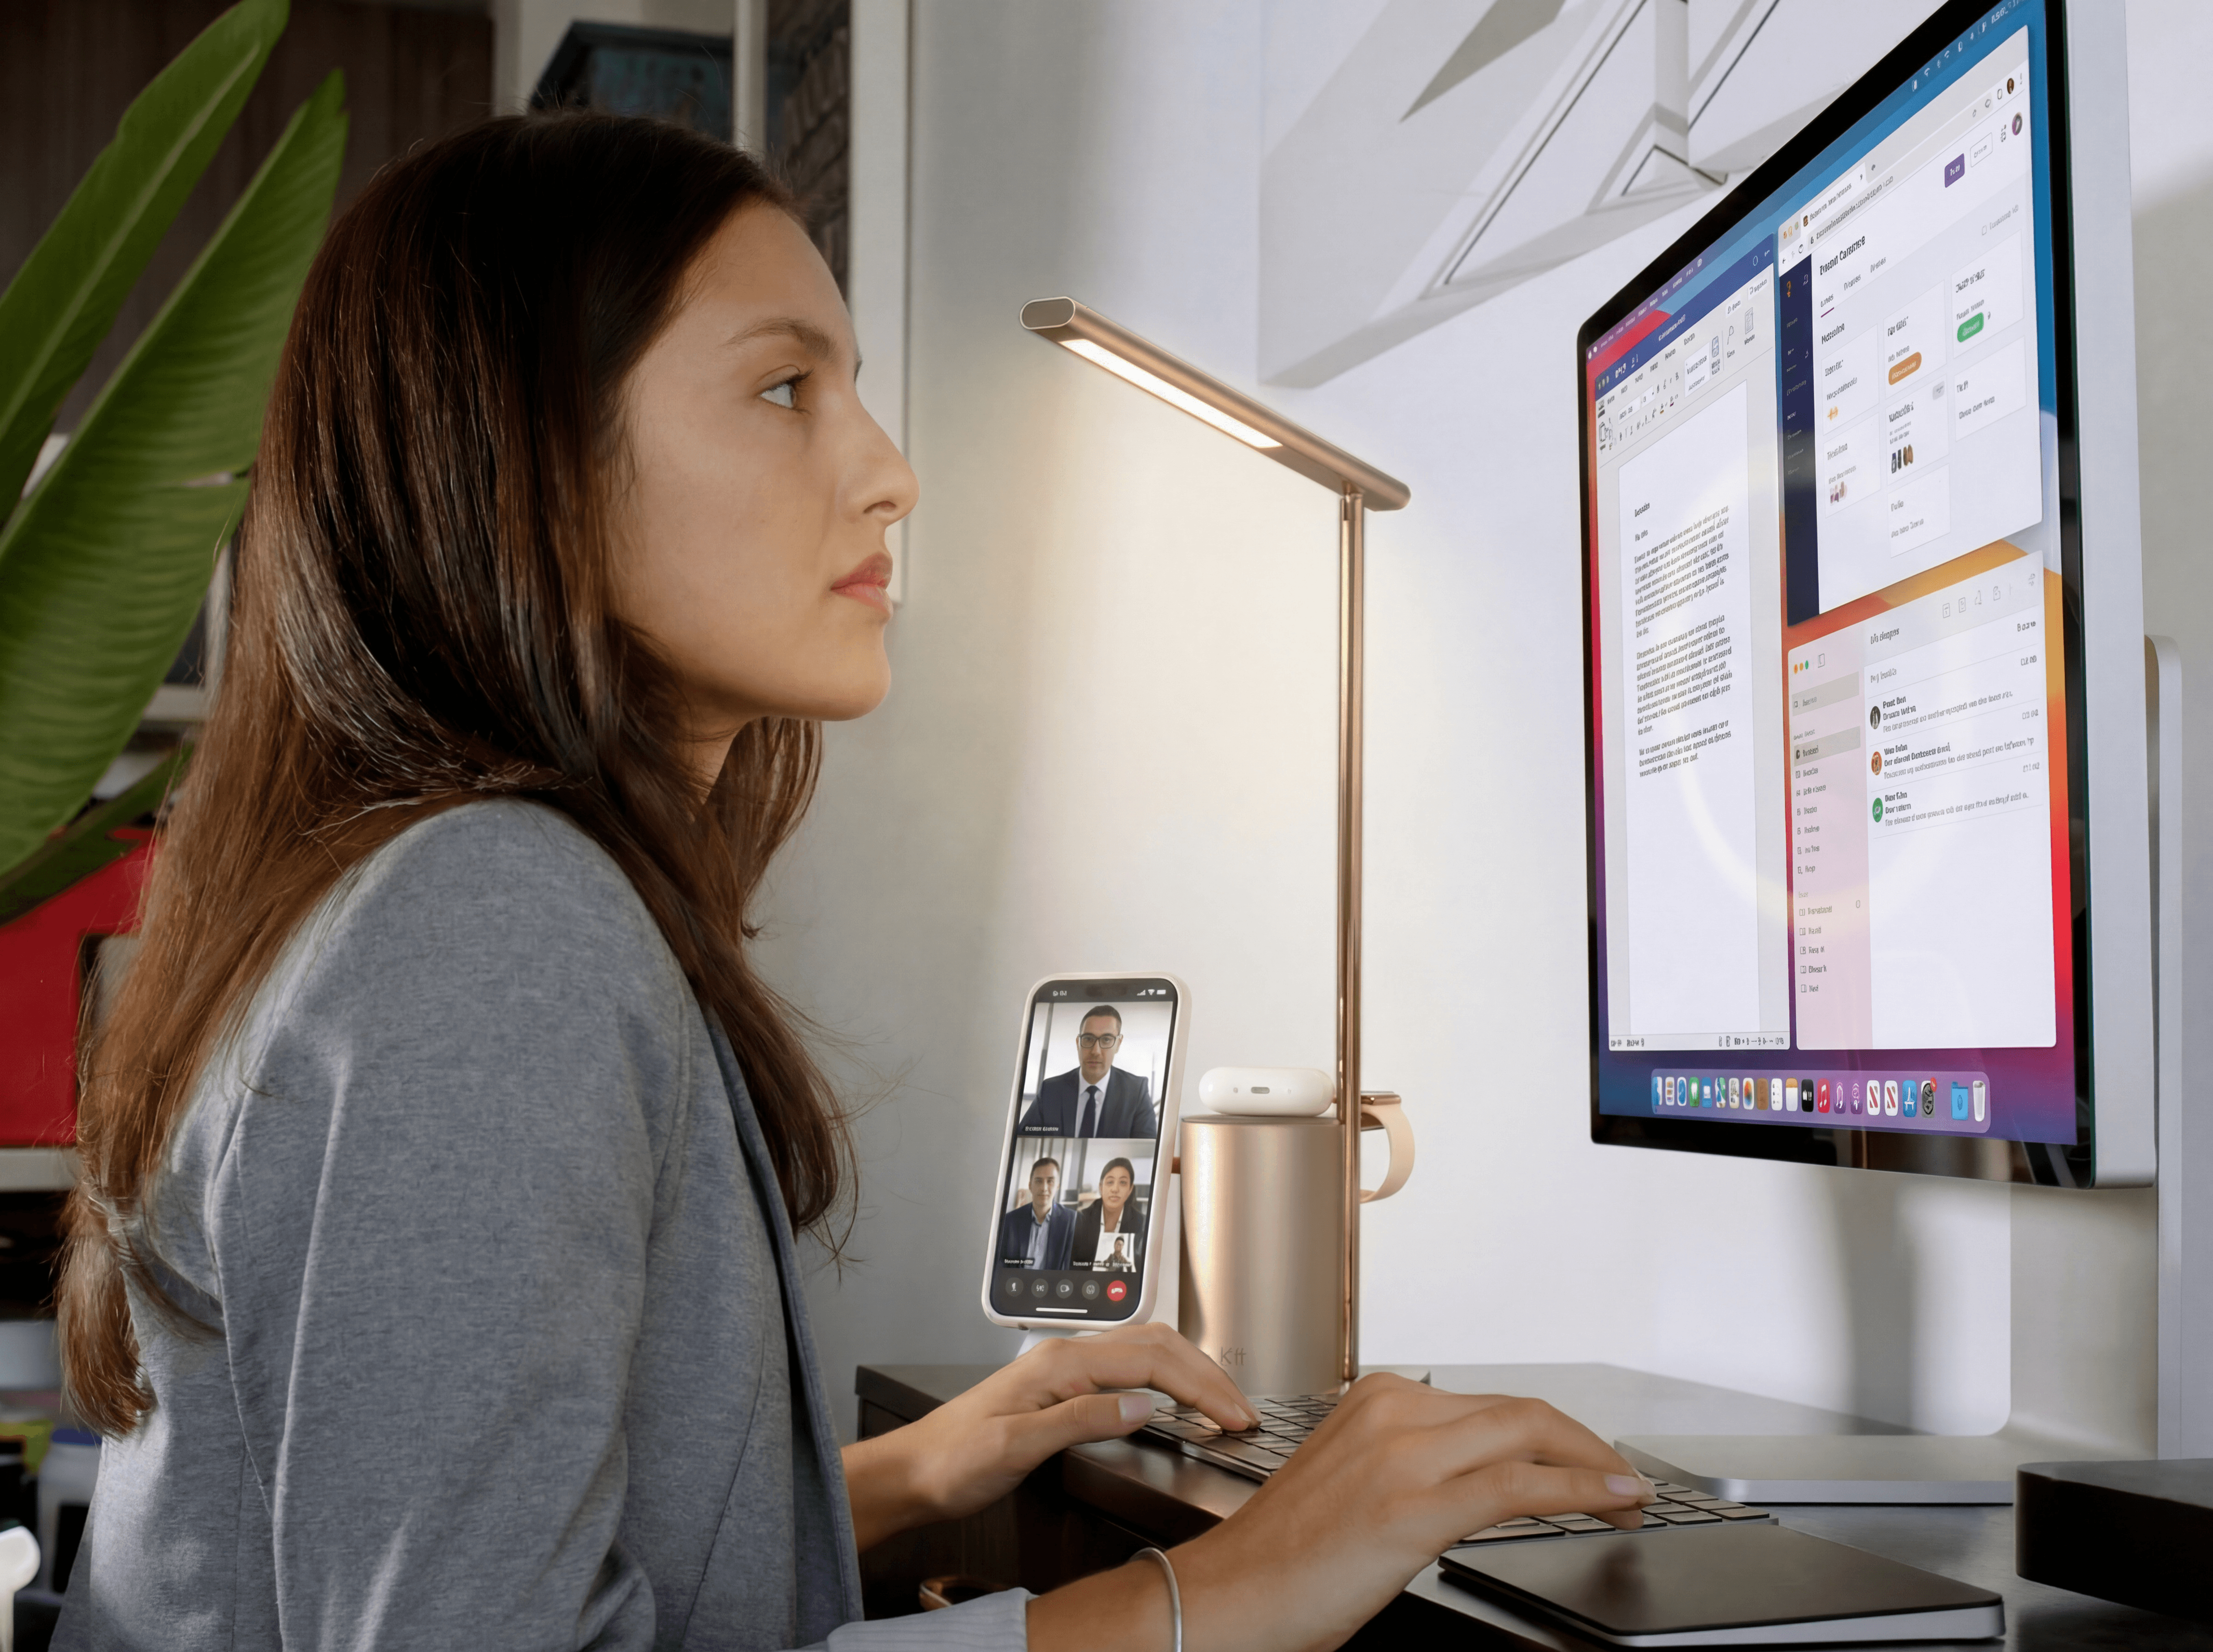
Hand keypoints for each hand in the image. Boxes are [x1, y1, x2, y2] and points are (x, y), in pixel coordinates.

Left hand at [841, 1321, 1254, 1550]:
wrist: (914, 1470)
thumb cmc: (954, 1460)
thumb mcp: (1016, 1446)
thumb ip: (1081, 1420)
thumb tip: (1143, 1406)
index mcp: (1062, 1363)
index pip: (1153, 1362)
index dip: (1202, 1388)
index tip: (1234, 1417)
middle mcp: (1066, 1356)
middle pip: (1158, 1346)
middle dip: (1208, 1375)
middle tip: (1243, 1412)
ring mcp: (1065, 1368)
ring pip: (1146, 1351)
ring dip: (1191, 1372)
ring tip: (1222, 1403)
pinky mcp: (1063, 1386)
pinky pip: (1128, 1367)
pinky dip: (1166, 1379)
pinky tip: (1175, 1399)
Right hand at [1026, 1374, 1655, 1651]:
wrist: (1230, 1593)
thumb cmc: (1287, 1555)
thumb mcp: (1359, 1481)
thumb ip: (1416, 1460)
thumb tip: (1484, 1468)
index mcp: (1377, 1400)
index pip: (1493, 1404)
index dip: (1556, 1432)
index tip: (1589, 1460)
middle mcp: (1393, 1413)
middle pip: (1521, 1412)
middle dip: (1586, 1445)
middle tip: (1623, 1480)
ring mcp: (1403, 1456)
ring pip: (1529, 1436)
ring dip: (1593, 1465)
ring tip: (1628, 1496)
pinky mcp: (1414, 1507)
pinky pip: (1519, 1486)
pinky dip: (1580, 1488)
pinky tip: (1612, 1499)